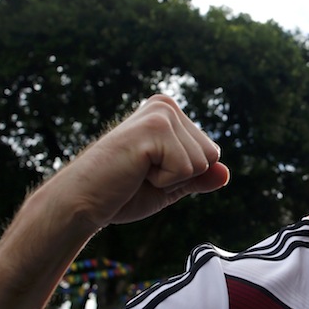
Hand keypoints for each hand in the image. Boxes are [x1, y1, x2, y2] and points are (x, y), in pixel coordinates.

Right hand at [50, 94, 229, 228]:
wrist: (82, 202)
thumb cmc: (121, 193)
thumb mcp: (171, 186)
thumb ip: (198, 178)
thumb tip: (226, 173)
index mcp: (170, 114)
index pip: (210, 152)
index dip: (184, 175)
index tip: (150, 173)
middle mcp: (166, 106)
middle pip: (210, 155)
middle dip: (181, 176)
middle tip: (143, 174)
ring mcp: (161, 114)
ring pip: (201, 163)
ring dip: (171, 179)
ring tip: (138, 171)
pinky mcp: (154, 129)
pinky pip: (186, 169)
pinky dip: (164, 181)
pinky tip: (135, 171)